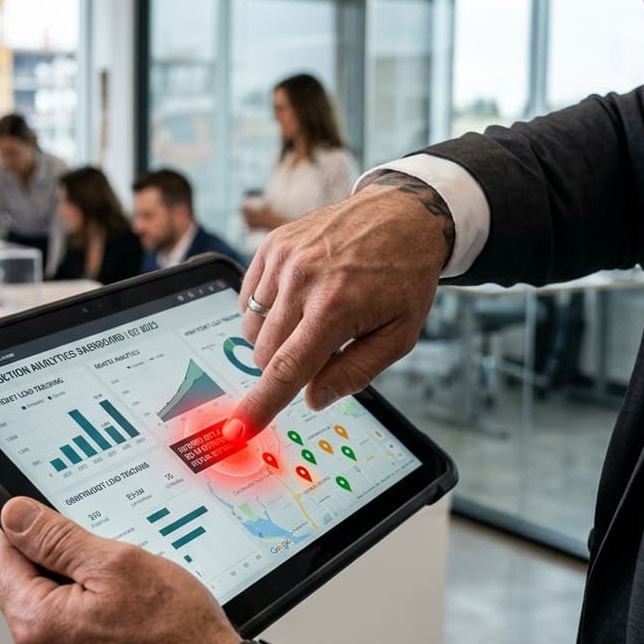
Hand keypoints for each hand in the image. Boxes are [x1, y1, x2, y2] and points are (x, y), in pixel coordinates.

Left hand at [0, 498, 239, 643]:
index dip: (26, 531)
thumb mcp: (117, 564)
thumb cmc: (177, 636)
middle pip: (30, 593)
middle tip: (114, 565)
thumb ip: (57, 538)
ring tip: (134, 602)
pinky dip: (99, 634)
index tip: (53, 522)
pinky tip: (136, 630)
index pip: (1, 561)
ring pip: (58, 623)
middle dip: (65, 570)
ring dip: (85, 602)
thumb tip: (14, 516)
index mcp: (36, 627)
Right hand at [225, 176, 454, 439]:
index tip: (239, 429)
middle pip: (265, 354)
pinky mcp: (272, 245)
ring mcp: (283, 258)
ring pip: (252, 329)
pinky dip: (267, 311)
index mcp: (335, 306)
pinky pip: (247, 299)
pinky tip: (298, 299)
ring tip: (313, 318)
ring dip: (276, 338)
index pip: (287, 368)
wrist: (403, 215)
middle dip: (287, 365)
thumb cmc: (404, 277)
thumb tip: (312, 398)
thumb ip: (355, 372)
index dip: (261, 404)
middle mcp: (302, 279)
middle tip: (324, 346)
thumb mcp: (400, 335)